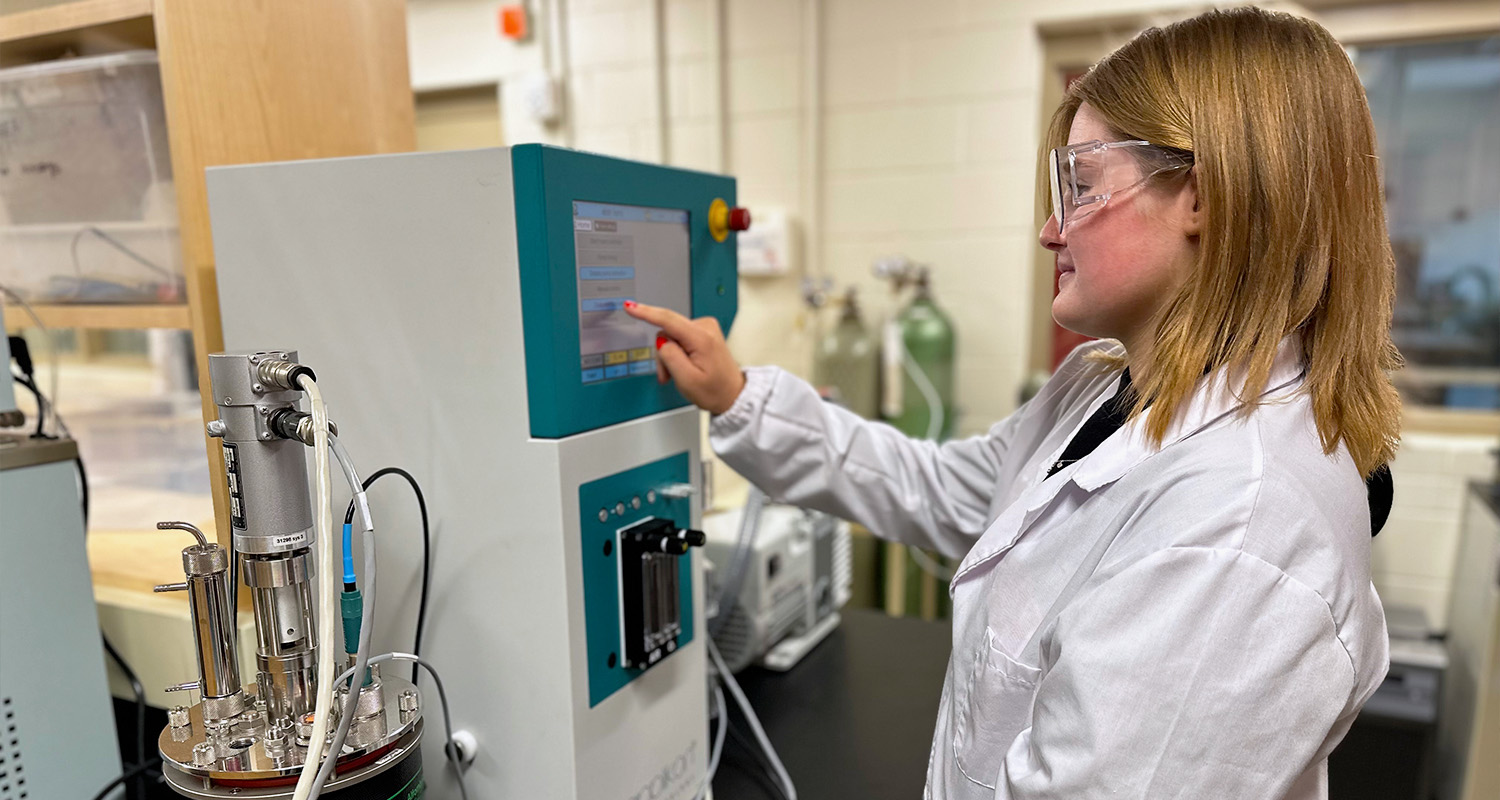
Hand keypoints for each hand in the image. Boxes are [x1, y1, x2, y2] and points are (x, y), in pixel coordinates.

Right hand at [623, 301, 745, 414]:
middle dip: (663, 354)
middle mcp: (705, 327)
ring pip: (671, 336)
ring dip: (670, 355)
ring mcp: (705, 328)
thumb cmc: (714, 390)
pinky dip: (677, 352)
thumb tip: (661, 340)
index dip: (646, 313)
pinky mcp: (703, 331)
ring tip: (678, 374)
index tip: (630, 306)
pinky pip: (679, 337)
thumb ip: (670, 357)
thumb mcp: (687, 381)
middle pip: (667, 332)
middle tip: (668, 375)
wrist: (731, 394)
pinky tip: (684, 365)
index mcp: (702, 338)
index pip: (668, 320)